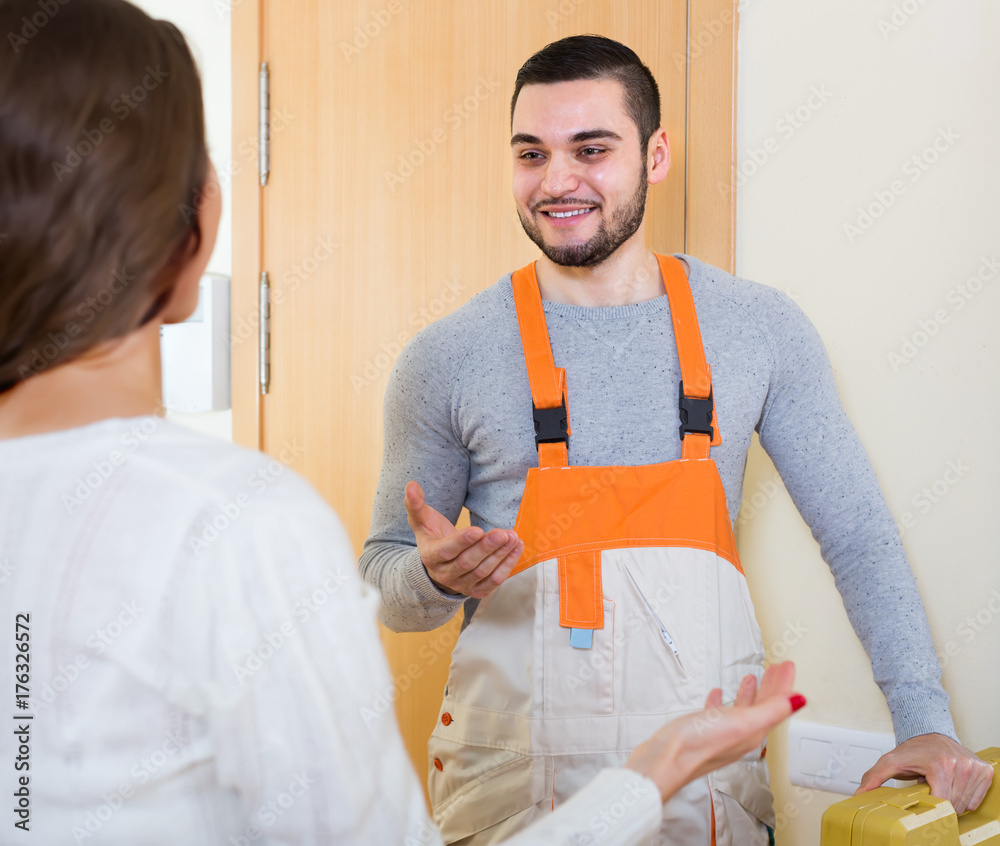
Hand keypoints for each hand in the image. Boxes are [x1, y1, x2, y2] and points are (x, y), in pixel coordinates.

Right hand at [404, 481, 523, 598]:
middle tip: (502, 533)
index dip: (462, 542)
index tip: (478, 530)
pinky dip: (507, 565)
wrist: (439, 566)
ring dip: (500, 555)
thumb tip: (411, 485)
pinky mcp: (477, 591)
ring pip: (483, 572)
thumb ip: (415, 504)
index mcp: (431, 556)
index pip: (446, 551)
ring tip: (512, 537)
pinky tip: (516, 547)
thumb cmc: (433, 537)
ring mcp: (462, 585)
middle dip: (487, 548)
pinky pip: (494, 581)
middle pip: (468, 563)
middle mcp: (445, 574)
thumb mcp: (422, 521)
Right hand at [626, 661, 803, 801]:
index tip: (788, 666)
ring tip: (753, 677)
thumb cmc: (699, 745)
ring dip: (750, 692)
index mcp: (752, 732)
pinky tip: (717, 694)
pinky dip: (721, 702)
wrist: (666, 760)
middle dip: (771, 686)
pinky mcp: (703, 731)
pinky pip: (718, 713)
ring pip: (742, 709)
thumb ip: (772, 710)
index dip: (784, 684)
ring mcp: (721, 733)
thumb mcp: (741, 722)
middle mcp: (740, 734)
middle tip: (777, 669)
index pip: (776, 704)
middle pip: (762, 707)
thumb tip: (799, 700)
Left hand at [855, 733, 993, 813]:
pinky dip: (964, 797)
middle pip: (954, 805)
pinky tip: (952, 784)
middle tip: (929, 787)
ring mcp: (974, 767)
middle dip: (939, 802)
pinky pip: (976, 799)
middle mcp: (961, 765)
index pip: (942, 803)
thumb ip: (874, 778)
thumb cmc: (913, 749)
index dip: (931, 806)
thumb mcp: (890, 761)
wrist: (930, 732)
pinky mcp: (984, 770)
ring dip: (952, 799)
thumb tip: (860, 793)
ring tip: (940, 784)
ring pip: (966, 804)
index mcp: (940, 765)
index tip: (924, 801)